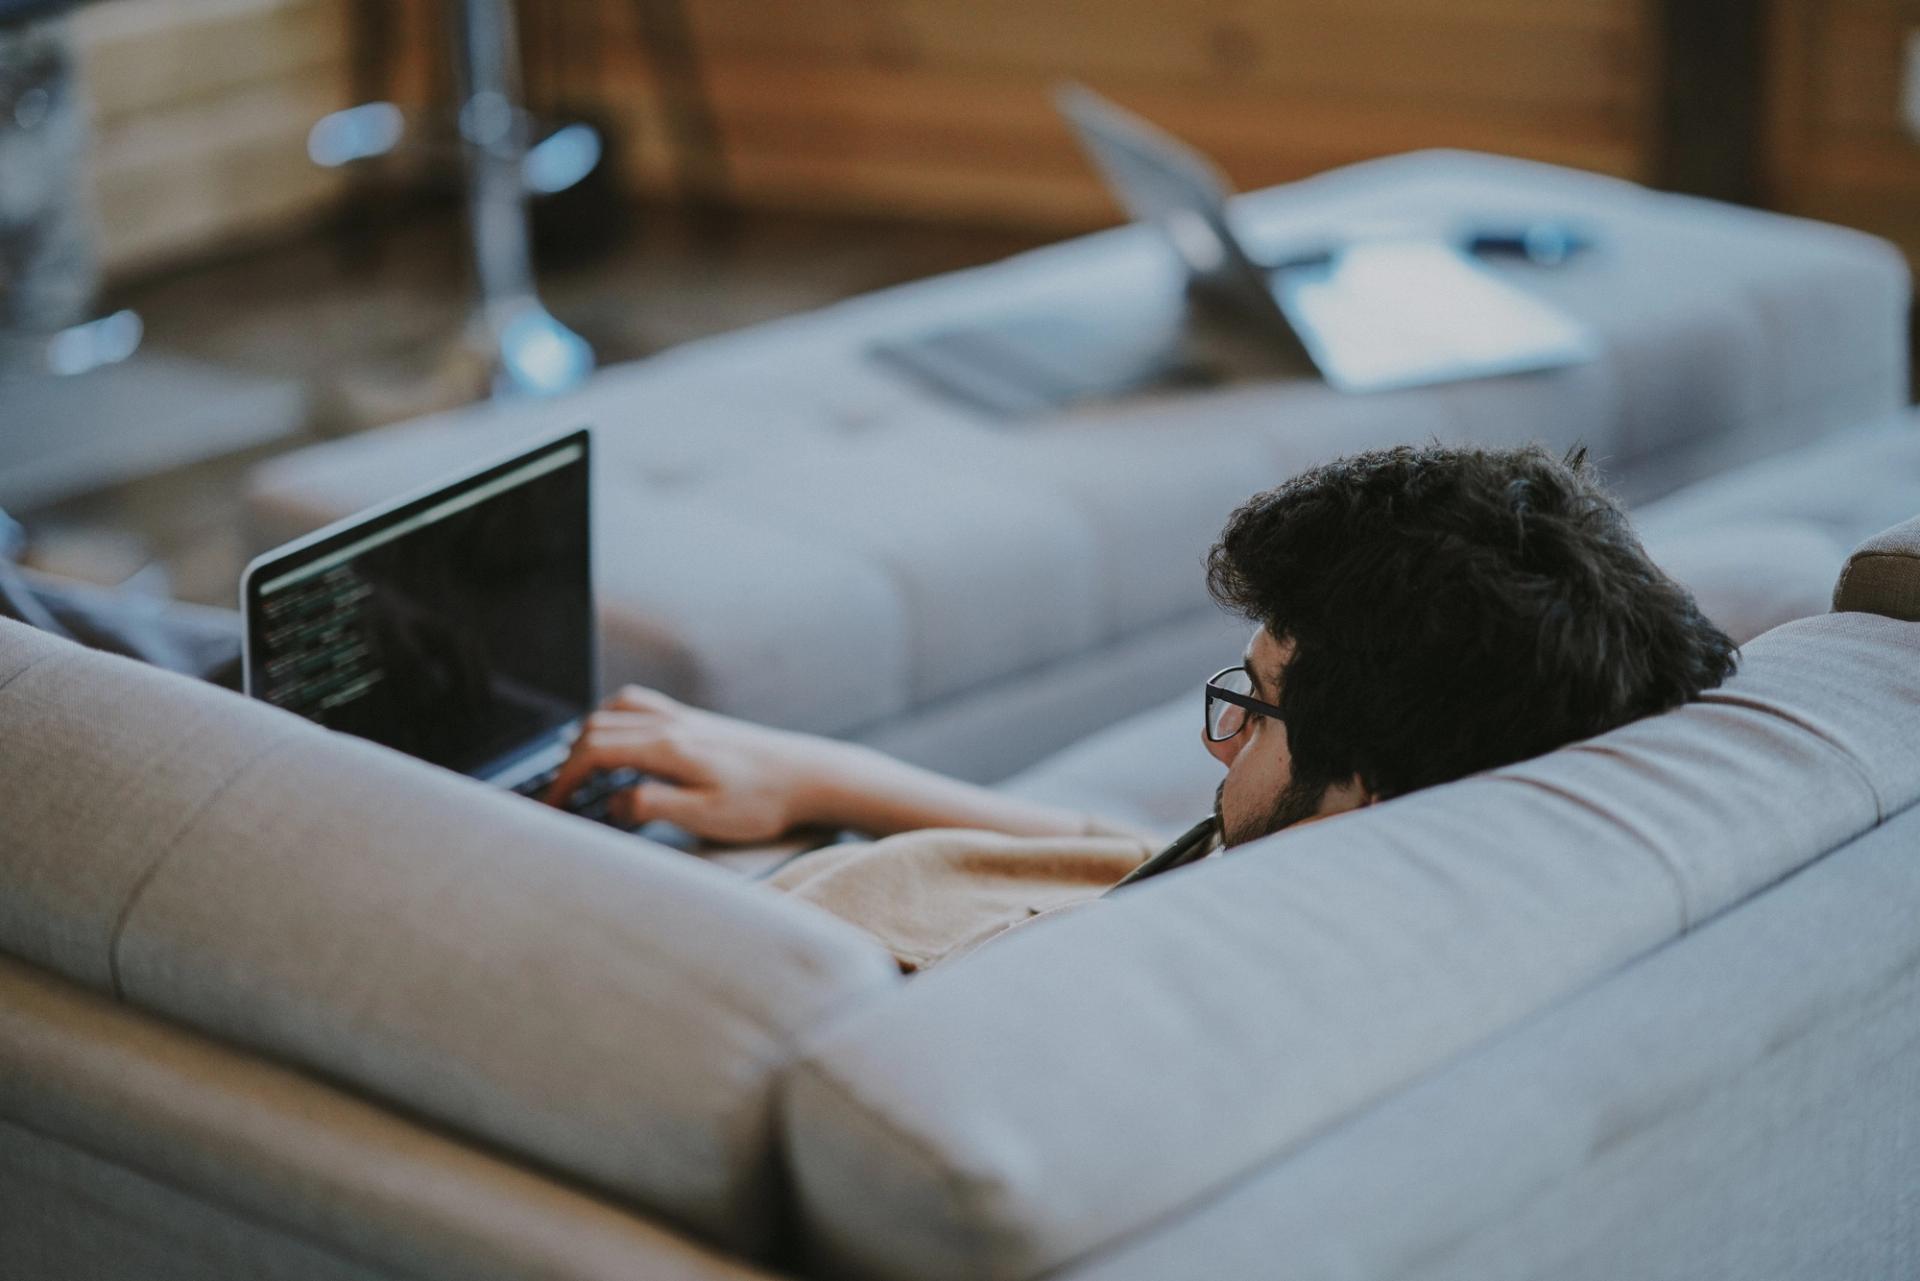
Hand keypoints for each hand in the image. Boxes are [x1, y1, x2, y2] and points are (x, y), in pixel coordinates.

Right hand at [542, 686, 841, 843]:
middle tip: (559, 799)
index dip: (563, 780)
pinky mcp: (696, 720)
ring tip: (579, 771)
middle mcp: (671, 724)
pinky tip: (619, 742)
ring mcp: (684, 717)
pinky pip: (639, 705)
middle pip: (596, 727)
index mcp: (668, 747)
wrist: (809, 775)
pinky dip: (614, 719)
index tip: (550, 809)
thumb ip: (655, 806)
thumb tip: (613, 801)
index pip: (594, 752)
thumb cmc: (763, 801)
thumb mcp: (708, 816)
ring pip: (614, 710)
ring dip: (588, 736)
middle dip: (567, 761)